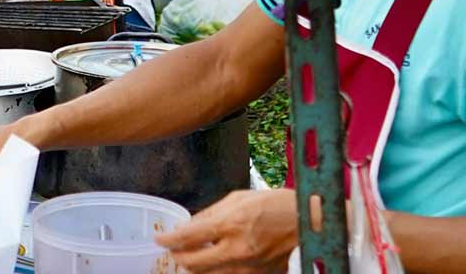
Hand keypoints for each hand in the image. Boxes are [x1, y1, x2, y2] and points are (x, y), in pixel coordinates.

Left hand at [157, 189, 298, 272]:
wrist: (304, 220)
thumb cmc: (269, 204)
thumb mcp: (235, 199)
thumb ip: (210, 215)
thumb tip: (188, 227)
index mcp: (231, 224)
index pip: (189, 237)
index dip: (169, 240)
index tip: (160, 240)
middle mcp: (238, 250)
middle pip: (194, 265)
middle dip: (179, 258)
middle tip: (175, 252)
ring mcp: (250, 269)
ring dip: (197, 269)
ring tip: (195, 258)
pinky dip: (220, 272)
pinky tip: (220, 262)